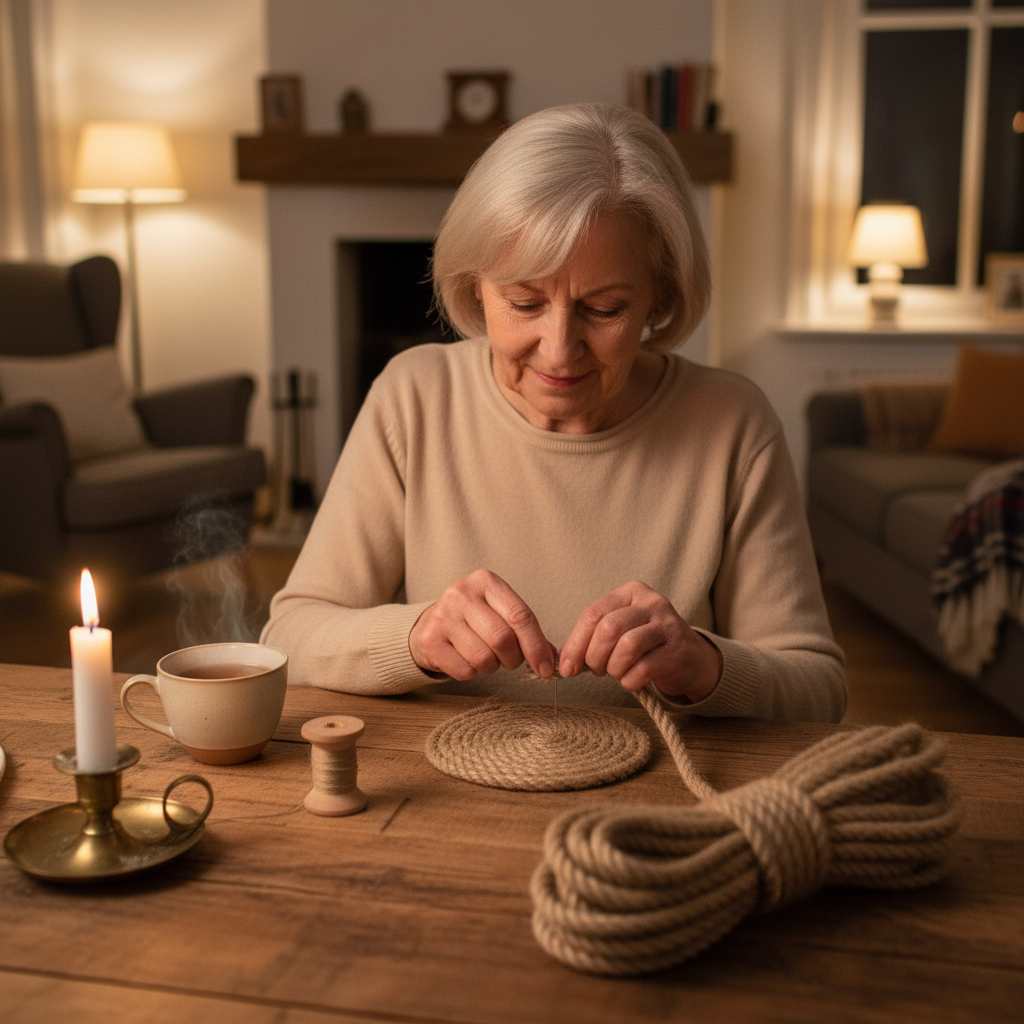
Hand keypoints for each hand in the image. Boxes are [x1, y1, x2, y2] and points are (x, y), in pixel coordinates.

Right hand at [409, 569, 556, 680]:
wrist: (432, 624)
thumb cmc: (475, 620)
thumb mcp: (500, 613)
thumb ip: (526, 631)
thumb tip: (551, 659)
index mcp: (486, 581)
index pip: (520, 616)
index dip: (536, 645)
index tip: (546, 667)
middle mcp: (461, 593)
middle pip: (503, 638)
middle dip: (514, 658)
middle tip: (511, 661)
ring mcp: (442, 616)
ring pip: (483, 657)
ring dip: (492, 666)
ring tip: (485, 657)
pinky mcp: (429, 640)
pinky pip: (464, 670)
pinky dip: (471, 673)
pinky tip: (465, 659)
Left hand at [558, 581, 722, 701]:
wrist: (693, 660)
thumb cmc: (648, 646)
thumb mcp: (622, 629)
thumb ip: (594, 636)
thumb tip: (563, 661)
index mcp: (632, 592)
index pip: (594, 613)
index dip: (576, 643)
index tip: (566, 667)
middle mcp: (652, 603)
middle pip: (609, 628)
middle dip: (594, 656)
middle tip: (596, 670)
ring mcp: (668, 626)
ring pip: (627, 647)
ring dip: (613, 668)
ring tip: (616, 673)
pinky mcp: (678, 652)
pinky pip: (643, 669)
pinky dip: (630, 681)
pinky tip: (631, 681)